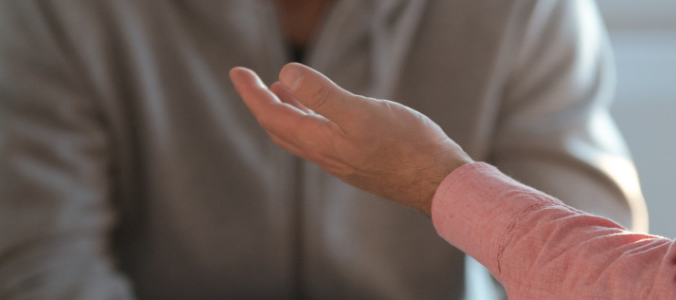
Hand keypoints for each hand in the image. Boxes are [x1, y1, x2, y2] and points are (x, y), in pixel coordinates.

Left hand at [229, 63, 472, 215]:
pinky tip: (321, 110)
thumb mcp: (362, 113)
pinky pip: (318, 139)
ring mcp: (340, 160)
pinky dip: (307, 119)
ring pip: (299, 134)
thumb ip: (323, 95)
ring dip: (283, 110)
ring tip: (276, 88)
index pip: (271, 116)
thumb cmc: (407, 147)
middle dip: (260, 102)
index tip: (236, 72)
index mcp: (320, 142)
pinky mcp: (357, 161)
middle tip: (248, 78)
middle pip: (278, 127)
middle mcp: (324, 155)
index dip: (251, 93)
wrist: (439, 183)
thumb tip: (285, 74)